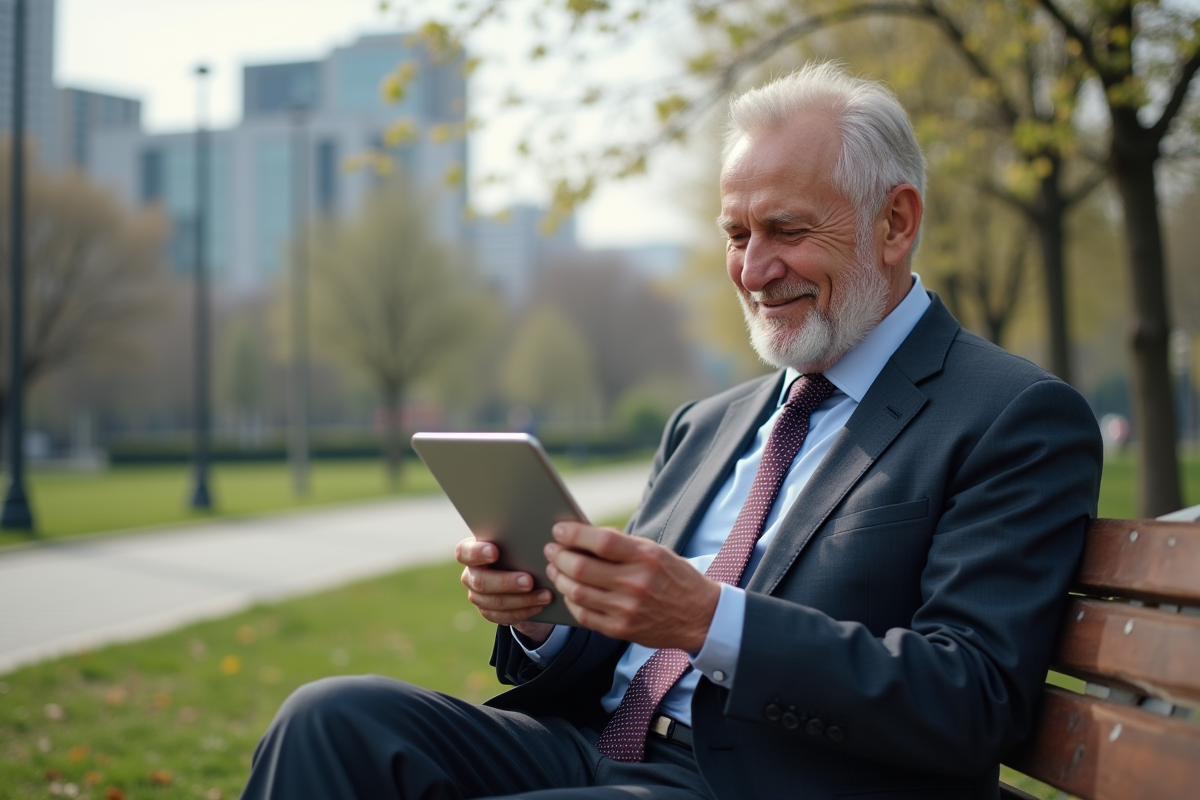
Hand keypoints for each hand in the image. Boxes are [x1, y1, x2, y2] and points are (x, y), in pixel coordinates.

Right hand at [456, 537, 554, 643]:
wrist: (522, 574)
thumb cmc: (518, 549)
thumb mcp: (516, 542)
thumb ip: (516, 539)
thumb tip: (532, 535)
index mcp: (471, 551)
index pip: (464, 552)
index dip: (477, 553)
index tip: (494, 552)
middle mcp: (471, 574)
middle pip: (481, 582)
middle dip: (506, 582)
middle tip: (529, 581)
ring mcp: (477, 595)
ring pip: (494, 602)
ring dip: (522, 600)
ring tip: (544, 595)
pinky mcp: (488, 611)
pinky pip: (503, 616)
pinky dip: (524, 611)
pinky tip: (539, 605)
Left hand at [543, 522, 720, 652]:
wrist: (701, 617)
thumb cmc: (675, 578)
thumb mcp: (656, 552)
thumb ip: (623, 544)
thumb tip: (587, 534)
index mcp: (645, 557)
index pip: (600, 541)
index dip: (574, 534)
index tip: (560, 530)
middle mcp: (635, 583)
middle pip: (581, 568)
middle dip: (558, 556)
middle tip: (551, 550)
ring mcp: (626, 609)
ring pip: (577, 592)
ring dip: (559, 578)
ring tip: (555, 569)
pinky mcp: (621, 630)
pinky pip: (583, 615)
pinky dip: (571, 601)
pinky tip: (568, 592)